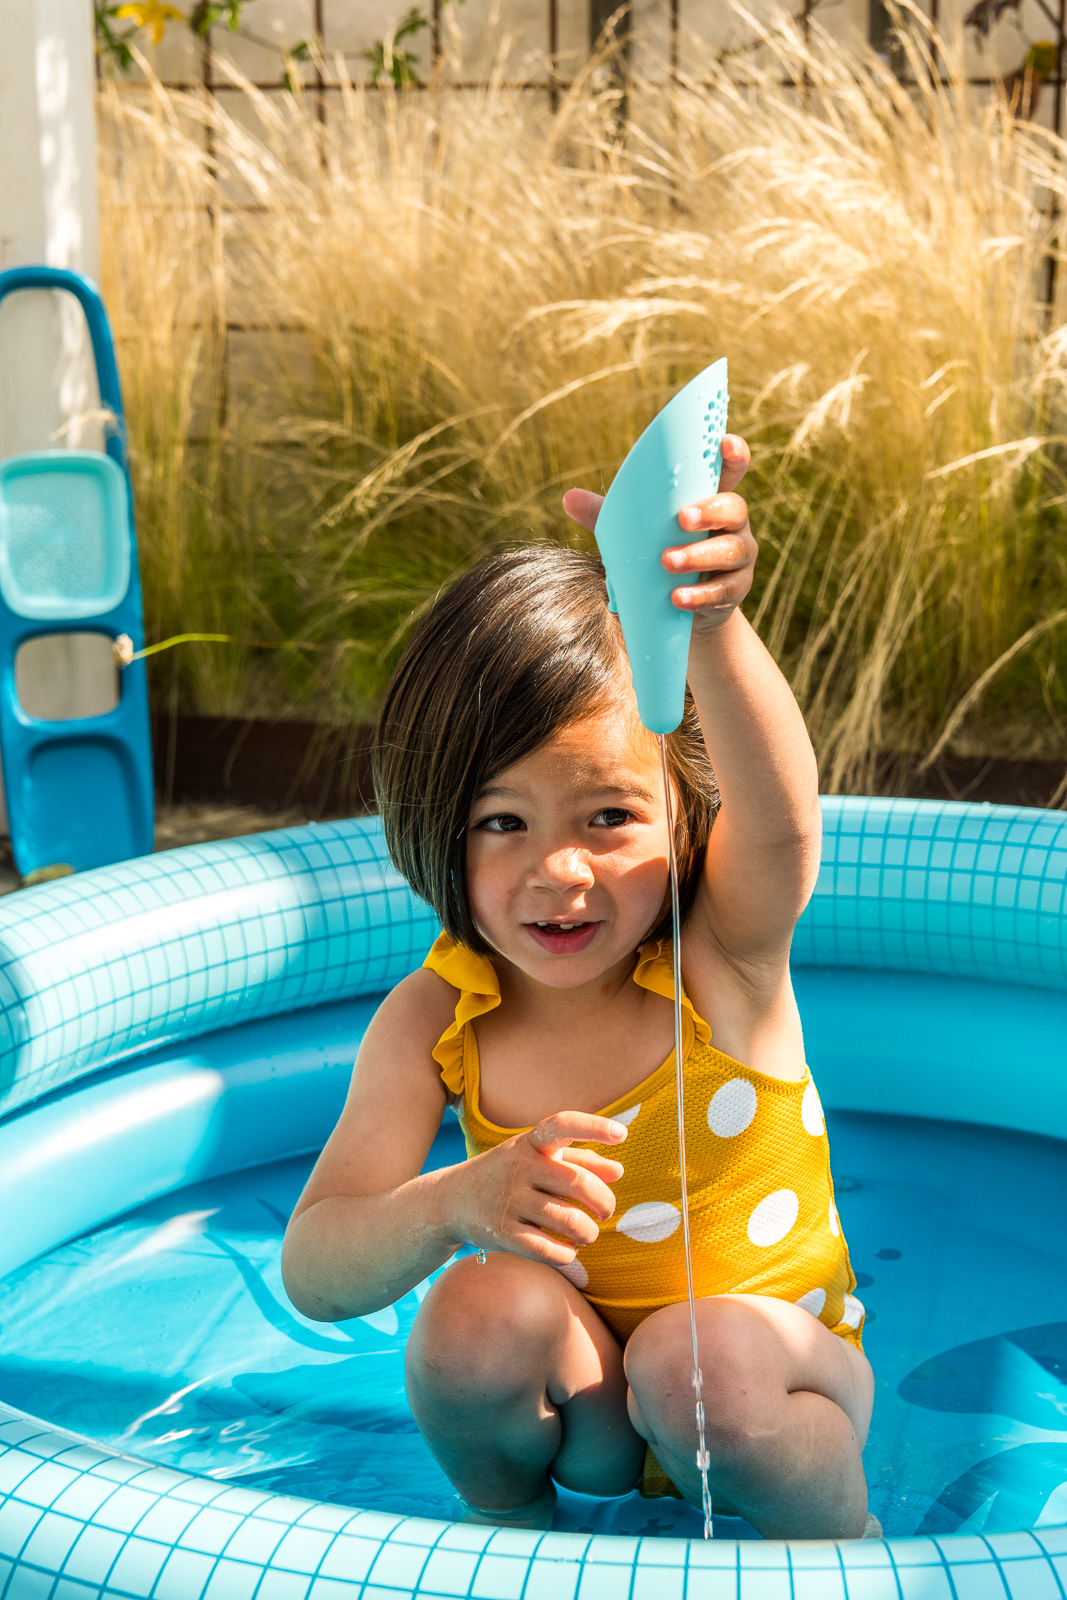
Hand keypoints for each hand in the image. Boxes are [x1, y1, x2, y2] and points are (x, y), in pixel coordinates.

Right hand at [447, 1111, 626, 1265]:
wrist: (450, 1199)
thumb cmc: (507, 1174)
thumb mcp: (537, 1158)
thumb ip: (579, 1160)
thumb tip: (618, 1171)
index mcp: (531, 1144)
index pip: (562, 1125)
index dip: (593, 1126)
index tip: (620, 1133)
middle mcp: (519, 1167)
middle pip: (578, 1183)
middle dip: (604, 1202)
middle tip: (606, 1212)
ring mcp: (509, 1201)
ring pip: (569, 1221)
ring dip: (588, 1232)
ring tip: (587, 1233)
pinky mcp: (502, 1233)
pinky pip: (548, 1250)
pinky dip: (567, 1255)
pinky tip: (568, 1251)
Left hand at [562, 434, 756, 633]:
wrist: (683, 607)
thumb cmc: (661, 555)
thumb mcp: (637, 534)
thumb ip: (610, 516)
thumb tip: (569, 498)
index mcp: (711, 499)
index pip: (730, 471)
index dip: (734, 454)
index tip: (724, 443)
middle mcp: (733, 524)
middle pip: (734, 508)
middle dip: (710, 511)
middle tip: (682, 518)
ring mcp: (739, 557)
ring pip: (732, 550)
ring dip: (699, 556)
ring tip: (667, 562)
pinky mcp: (735, 590)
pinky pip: (723, 591)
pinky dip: (699, 595)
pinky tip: (677, 598)